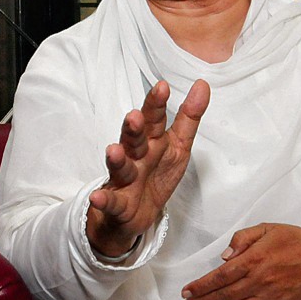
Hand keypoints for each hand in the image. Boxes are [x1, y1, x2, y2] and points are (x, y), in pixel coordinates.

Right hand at [87, 79, 209, 256]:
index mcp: (152, 141)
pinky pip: (110, 202)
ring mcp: (124, 180)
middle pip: (134, 140)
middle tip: (134, 116)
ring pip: (120, 167)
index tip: (162, 87)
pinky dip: (103, 200)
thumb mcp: (178, 145)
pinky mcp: (118, 205)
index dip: (156, 104)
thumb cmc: (156, 174)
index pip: (153, 119)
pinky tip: (97, 197)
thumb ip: (189, 117)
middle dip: (133, 128)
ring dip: (116, 159)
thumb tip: (203, 84)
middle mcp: (136, 156)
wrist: (135, 215)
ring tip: (114, 150)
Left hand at [181, 224, 300, 299]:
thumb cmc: (292, 239)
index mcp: (255, 259)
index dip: (202, 285)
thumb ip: (243, 238)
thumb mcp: (266, 228)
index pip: (221, 276)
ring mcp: (270, 298)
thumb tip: (224, 256)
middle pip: (225, 295)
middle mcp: (260, 281)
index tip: (187, 290)